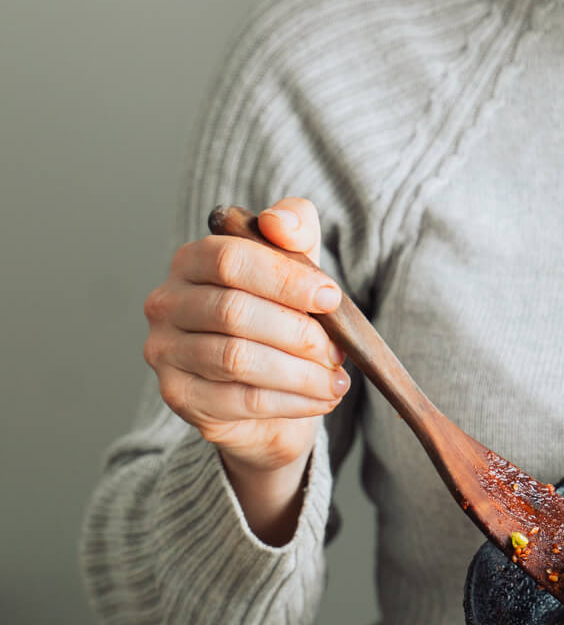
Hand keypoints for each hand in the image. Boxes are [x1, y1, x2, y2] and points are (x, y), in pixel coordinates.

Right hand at [142, 198, 348, 540]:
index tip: (330, 298)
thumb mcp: (294, 264)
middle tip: (336, 350)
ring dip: (299, 373)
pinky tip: (320, 399)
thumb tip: (278, 223)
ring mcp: (165, 351)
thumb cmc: (280, 313)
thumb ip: (294, 228)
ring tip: (335, 380)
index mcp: (191, 260)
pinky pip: (240, 400)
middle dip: (297, 333)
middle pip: (234, 312)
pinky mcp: (179, 395)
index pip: (230, 259)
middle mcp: (166, 302)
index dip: (285, 279)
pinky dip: (291, 401)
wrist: (266, 384)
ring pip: (237, 359)